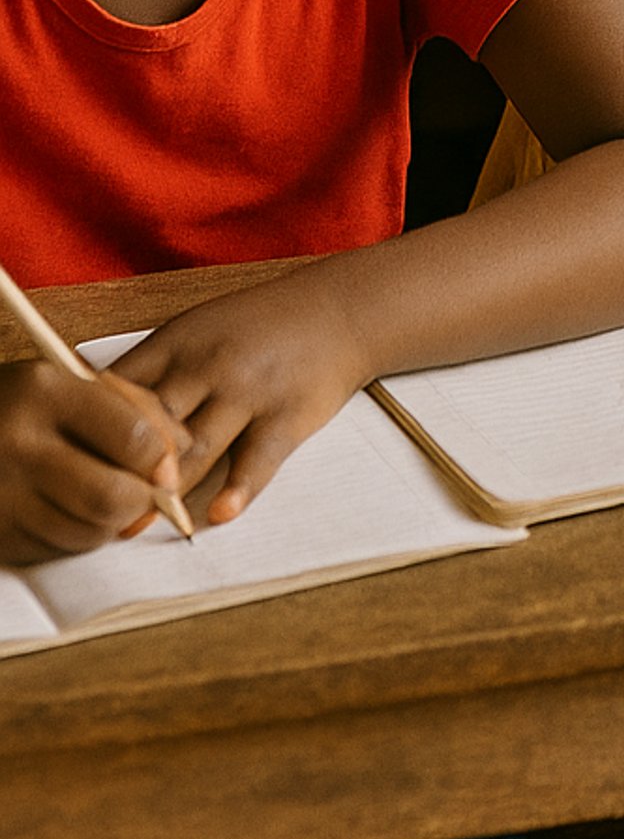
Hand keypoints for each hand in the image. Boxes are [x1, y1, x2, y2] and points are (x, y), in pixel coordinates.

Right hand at [0, 359, 187, 563]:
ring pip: (89, 532)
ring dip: (113, 522)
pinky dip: (78, 536)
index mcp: (46, 392)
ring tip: (106, 495)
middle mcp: (19, 444)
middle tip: (149, 495)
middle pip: (111, 496)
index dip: (162, 459)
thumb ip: (133, 407)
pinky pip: (59, 550)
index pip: (132, 438)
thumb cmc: (22, 402)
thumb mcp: (70, 380)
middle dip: (143, 502)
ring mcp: (3, 494)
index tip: (167, 467)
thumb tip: (181, 453)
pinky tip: (70, 508)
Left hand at [110, 278, 368, 525]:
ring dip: (164, 494)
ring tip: (137, 527)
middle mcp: (209, 365)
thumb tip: (87, 418)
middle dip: (121, 473)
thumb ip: (149, 372)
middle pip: (150, 428)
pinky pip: (258, 459)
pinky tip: (219, 513)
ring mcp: (250, 391)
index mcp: (177, 343)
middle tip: (94, 512)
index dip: (89, 434)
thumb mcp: (194, 331)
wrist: (337, 310)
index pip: (117, 392)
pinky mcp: (288, 416)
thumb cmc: (254, 328)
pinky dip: (238, 489)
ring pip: (195, 451)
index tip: (70, 469)